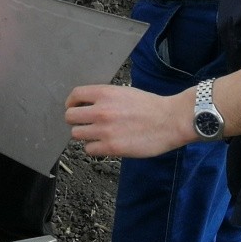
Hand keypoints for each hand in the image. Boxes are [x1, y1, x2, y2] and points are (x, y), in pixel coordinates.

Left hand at [64, 83, 195, 157]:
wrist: (170, 120)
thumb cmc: (151, 106)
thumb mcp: (124, 92)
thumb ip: (105, 98)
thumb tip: (90, 105)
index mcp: (104, 93)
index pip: (75, 95)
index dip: (71, 102)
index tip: (73, 107)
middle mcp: (100, 110)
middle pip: (70, 116)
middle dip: (75, 120)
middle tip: (84, 123)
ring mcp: (104, 130)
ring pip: (76, 134)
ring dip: (84, 135)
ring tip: (95, 135)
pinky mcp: (111, 147)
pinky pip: (89, 149)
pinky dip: (94, 148)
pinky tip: (104, 144)